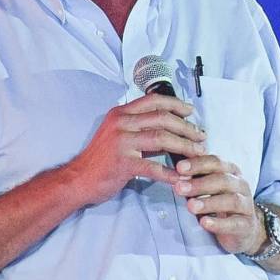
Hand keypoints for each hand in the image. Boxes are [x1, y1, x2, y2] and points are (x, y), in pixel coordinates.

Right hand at [70, 94, 206, 204]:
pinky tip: (182, 178)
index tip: (191, 110)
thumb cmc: (101, 158)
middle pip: (162, 117)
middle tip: (201, 135)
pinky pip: (153, 167)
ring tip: (198, 152)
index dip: (175, 103)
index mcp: (120, 113)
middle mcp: (121, 123)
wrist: (78, 179)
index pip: (153, 100)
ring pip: (162, 138)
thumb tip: (170, 127)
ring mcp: (122, 142)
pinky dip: (170, 173)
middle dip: (186, 126)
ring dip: (184, 146)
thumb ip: (140, 128)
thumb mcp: (117, 134)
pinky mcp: (123, 163)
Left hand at [173, 155, 264, 254]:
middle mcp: (241, 185)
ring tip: (190, 206)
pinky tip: (204, 223)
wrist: (243, 229)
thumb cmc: (219, 202)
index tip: (179, 168)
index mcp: (231, 171)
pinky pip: (234, 223)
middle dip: (199, 184)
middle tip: (179, 188)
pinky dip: (219, 223)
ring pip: (231, 200)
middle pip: (222, 180)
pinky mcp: (247, 225)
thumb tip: (173, 172)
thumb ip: (193, 178)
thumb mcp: (207, 187)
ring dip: (209, 202)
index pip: (215, 162)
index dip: (197, 164)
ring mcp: (246, 205)